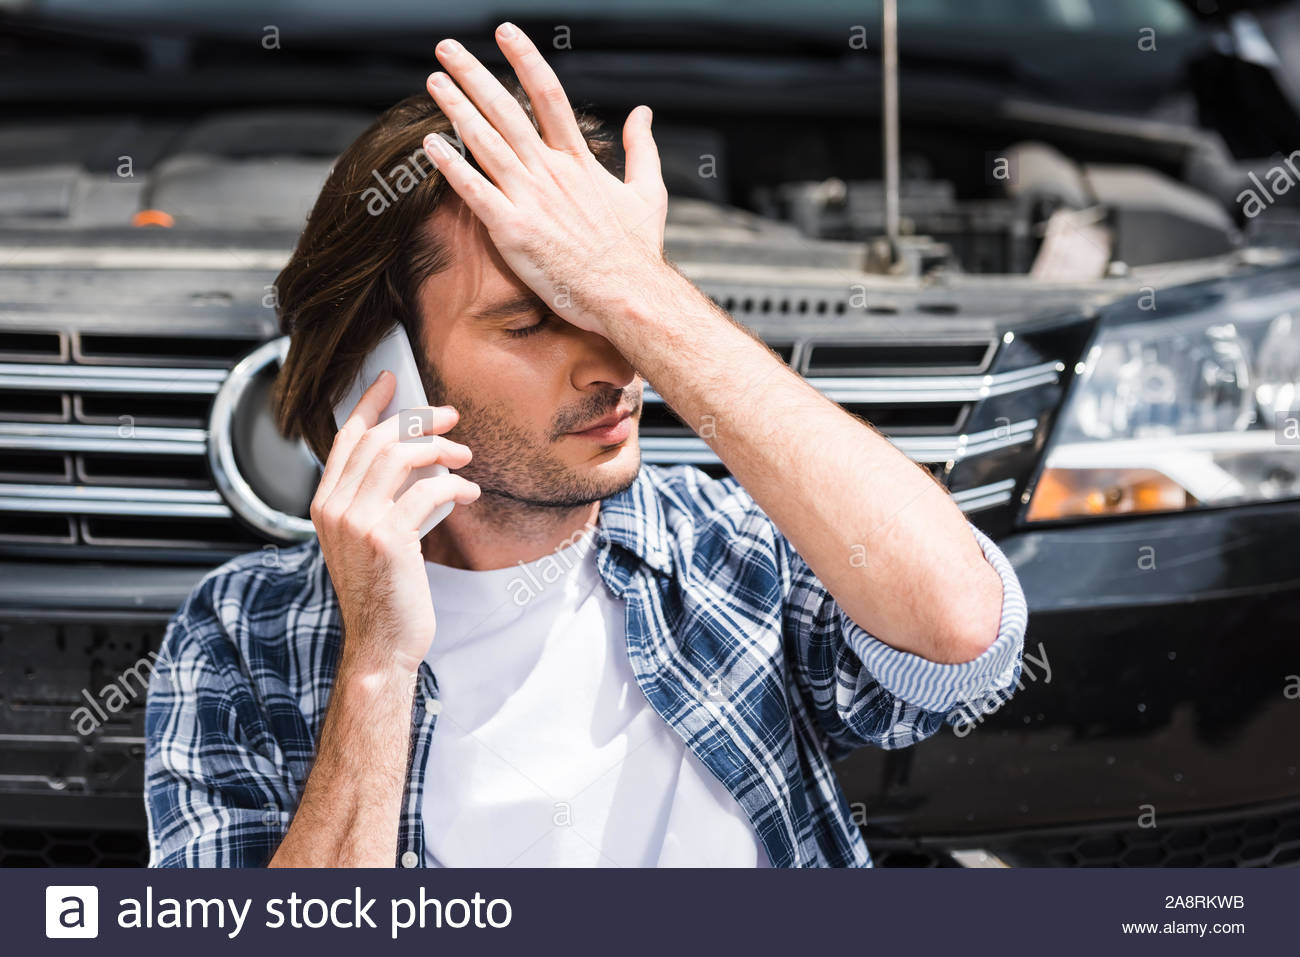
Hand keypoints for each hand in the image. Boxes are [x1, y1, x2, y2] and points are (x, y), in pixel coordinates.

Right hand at [311, 371, 479, 676]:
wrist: (380, 644)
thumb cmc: (382, 593)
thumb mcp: (367, 538)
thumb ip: (376, 498)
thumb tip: (413, 457)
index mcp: (325, 504)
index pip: (345, 439)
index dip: (369, 404)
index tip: (389, 379)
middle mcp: (333, 508)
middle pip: (378, 439)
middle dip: (419, 419)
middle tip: (451, 416)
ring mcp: (357, 522)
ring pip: (400, 456)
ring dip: (440, 448)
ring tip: (466, 455)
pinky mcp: (387, 537)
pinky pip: (427, 491)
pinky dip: (455, 485)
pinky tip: (470, 492)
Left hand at [420, 23, 669, 338]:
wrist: (631, 296)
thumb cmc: (639, 253)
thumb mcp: (650, 192)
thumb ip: (641, 147)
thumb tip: (642, 112)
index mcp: (580, 162)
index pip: (548, 95)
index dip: (524, 60)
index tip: (504, 33)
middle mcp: (552, 173)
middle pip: (506, 111)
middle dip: (473, 75)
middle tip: (447, 48)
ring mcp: (531, 200)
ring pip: (486, 143)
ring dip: (455, 108)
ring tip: (433, 82)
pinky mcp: (514, 230)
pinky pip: (474, 191)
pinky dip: (451, 166)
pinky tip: (430, 144)